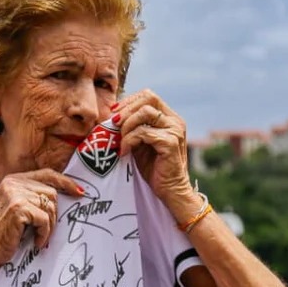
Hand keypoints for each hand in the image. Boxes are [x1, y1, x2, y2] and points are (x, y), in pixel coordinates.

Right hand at [0, 169, 83, 265]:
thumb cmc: (2, 233)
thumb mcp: (17, 208)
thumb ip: (33, 198)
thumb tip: (64, 197)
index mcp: (14, 180)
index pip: (47, 174)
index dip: (65, 182)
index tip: (79, 192)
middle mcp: (13, 183)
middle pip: (51, 193)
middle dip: (53, 215)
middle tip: (45, 231)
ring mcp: (15, 194)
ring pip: (50, 207)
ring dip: (48, 227)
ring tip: (39, 237)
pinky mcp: (18, 208)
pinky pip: (44, 220)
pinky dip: (44, 234)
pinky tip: (35, 242)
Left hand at [113, 89, 195, 217]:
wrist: (170, 190)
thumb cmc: (154, 167)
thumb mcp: (141, 142)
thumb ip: (133, 127)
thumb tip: (112, 115)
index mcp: (170, 118)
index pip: (149, 96)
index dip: (129, 101)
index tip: (114, 112)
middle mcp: (175, 121)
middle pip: (148, 99)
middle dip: (126, 110)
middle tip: (113, 124)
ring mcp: (175, 131)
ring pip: (145, 113)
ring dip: (127, 126)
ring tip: (120, 141)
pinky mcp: (170, 143)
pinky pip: (143, 133)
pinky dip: (129, 141)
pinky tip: (124, 152)